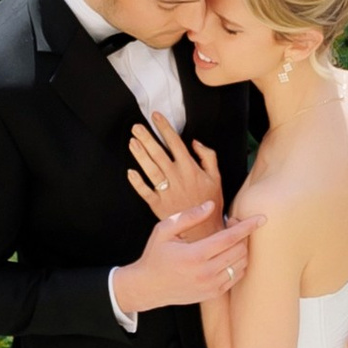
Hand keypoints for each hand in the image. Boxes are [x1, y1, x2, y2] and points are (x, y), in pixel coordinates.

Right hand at [118, 195, 249, 317]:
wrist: (148, 287)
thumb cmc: (155, 256)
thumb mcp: (164, 230)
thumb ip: (188, 216)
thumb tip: (210, 205)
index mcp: (194, 255)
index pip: (229, 238)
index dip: (247, 226)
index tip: (261, 218)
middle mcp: (205, 273)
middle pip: (239, 250)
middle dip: (243, 234)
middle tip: (232, 224)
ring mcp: (211, 286)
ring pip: (241, 264)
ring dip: (242, 248)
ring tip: (229, 239)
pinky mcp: (213, 293)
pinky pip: (237, 276)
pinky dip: (239, 263)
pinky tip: (229, 253)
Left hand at [128, 108, 223, 223]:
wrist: (204, 230)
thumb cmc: (210, 202)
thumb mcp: (217, 177)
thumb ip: (208, 157)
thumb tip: (195, 142)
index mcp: (191, 169)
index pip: (175, 143)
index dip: (165, 129)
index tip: (156, 117)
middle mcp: (177, 178)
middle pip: (159, 154)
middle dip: (147, 138)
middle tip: (136, 126)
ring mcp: (166, 192)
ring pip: (150, 170)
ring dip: (140, 155)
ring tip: (132, 142)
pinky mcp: (158, 205)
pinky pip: (145, 192)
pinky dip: (137, 182)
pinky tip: (130, 171)